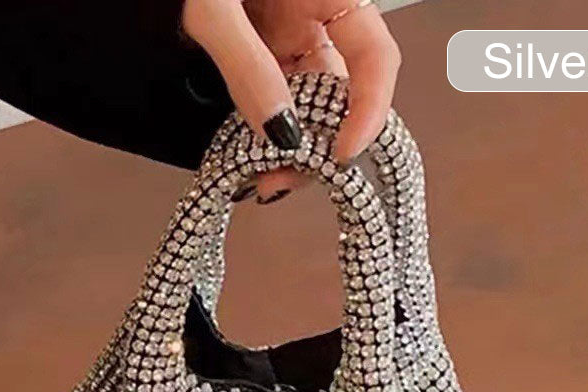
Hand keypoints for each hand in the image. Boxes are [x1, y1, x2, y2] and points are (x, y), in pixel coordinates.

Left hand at [183, 0, 400, 201]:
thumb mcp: (212, 8)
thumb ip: (246, 63)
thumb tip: (277, 130)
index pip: (374, 57)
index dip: (370, 110)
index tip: (342, 154)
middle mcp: (312, 22)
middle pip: (340, 96)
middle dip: (318, 145)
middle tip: (283, 178)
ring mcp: (284, 44)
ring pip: (308, 111)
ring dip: (290, 152)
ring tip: (262, 179)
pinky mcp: (256, 61)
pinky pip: (274, 108)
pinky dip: (265, 139)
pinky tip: (252, 160)